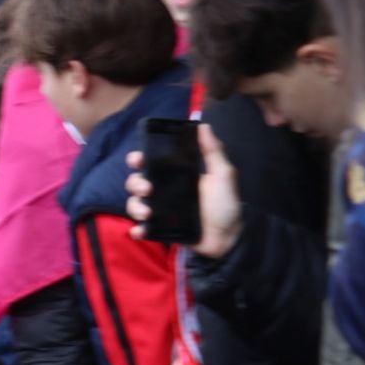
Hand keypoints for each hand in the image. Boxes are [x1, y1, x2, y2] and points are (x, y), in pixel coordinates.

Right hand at [126, 125, 240, 256]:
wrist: (230, 239)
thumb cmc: (226, 204)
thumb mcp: (223, 175)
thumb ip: (213, 151)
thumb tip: (202, 125)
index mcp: (176, 175)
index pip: (150, 163)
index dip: (138, 159)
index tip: (137, 159)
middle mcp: (165, 190)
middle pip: (137, 181)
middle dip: (135, 183)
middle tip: (148, 189)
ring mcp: (161, 211)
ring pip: (135, 203)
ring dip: (135, 206)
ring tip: (148, 213)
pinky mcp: (161, 229)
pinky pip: (142, 228)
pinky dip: (137, 229)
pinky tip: (142, 230)